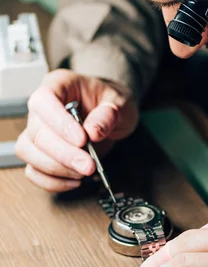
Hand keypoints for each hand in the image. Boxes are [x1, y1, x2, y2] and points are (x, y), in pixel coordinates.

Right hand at [16, 69, 137, 191]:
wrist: (112, 113)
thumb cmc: (111, 102)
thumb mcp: (120, 102)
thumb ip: (109, 114)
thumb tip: (93, 132)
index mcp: (58, 85)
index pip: (44, 100)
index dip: (59, 122)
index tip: (81, 140)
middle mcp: (43, 108)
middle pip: (36, 131)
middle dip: (63, 154)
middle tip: (88, 165)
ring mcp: (38, 130)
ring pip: (28, 152)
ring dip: (56, 168)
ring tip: (84, 171)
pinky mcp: (40, 153)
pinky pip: (34, 170)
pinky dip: (52, 181)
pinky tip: (75, 180)